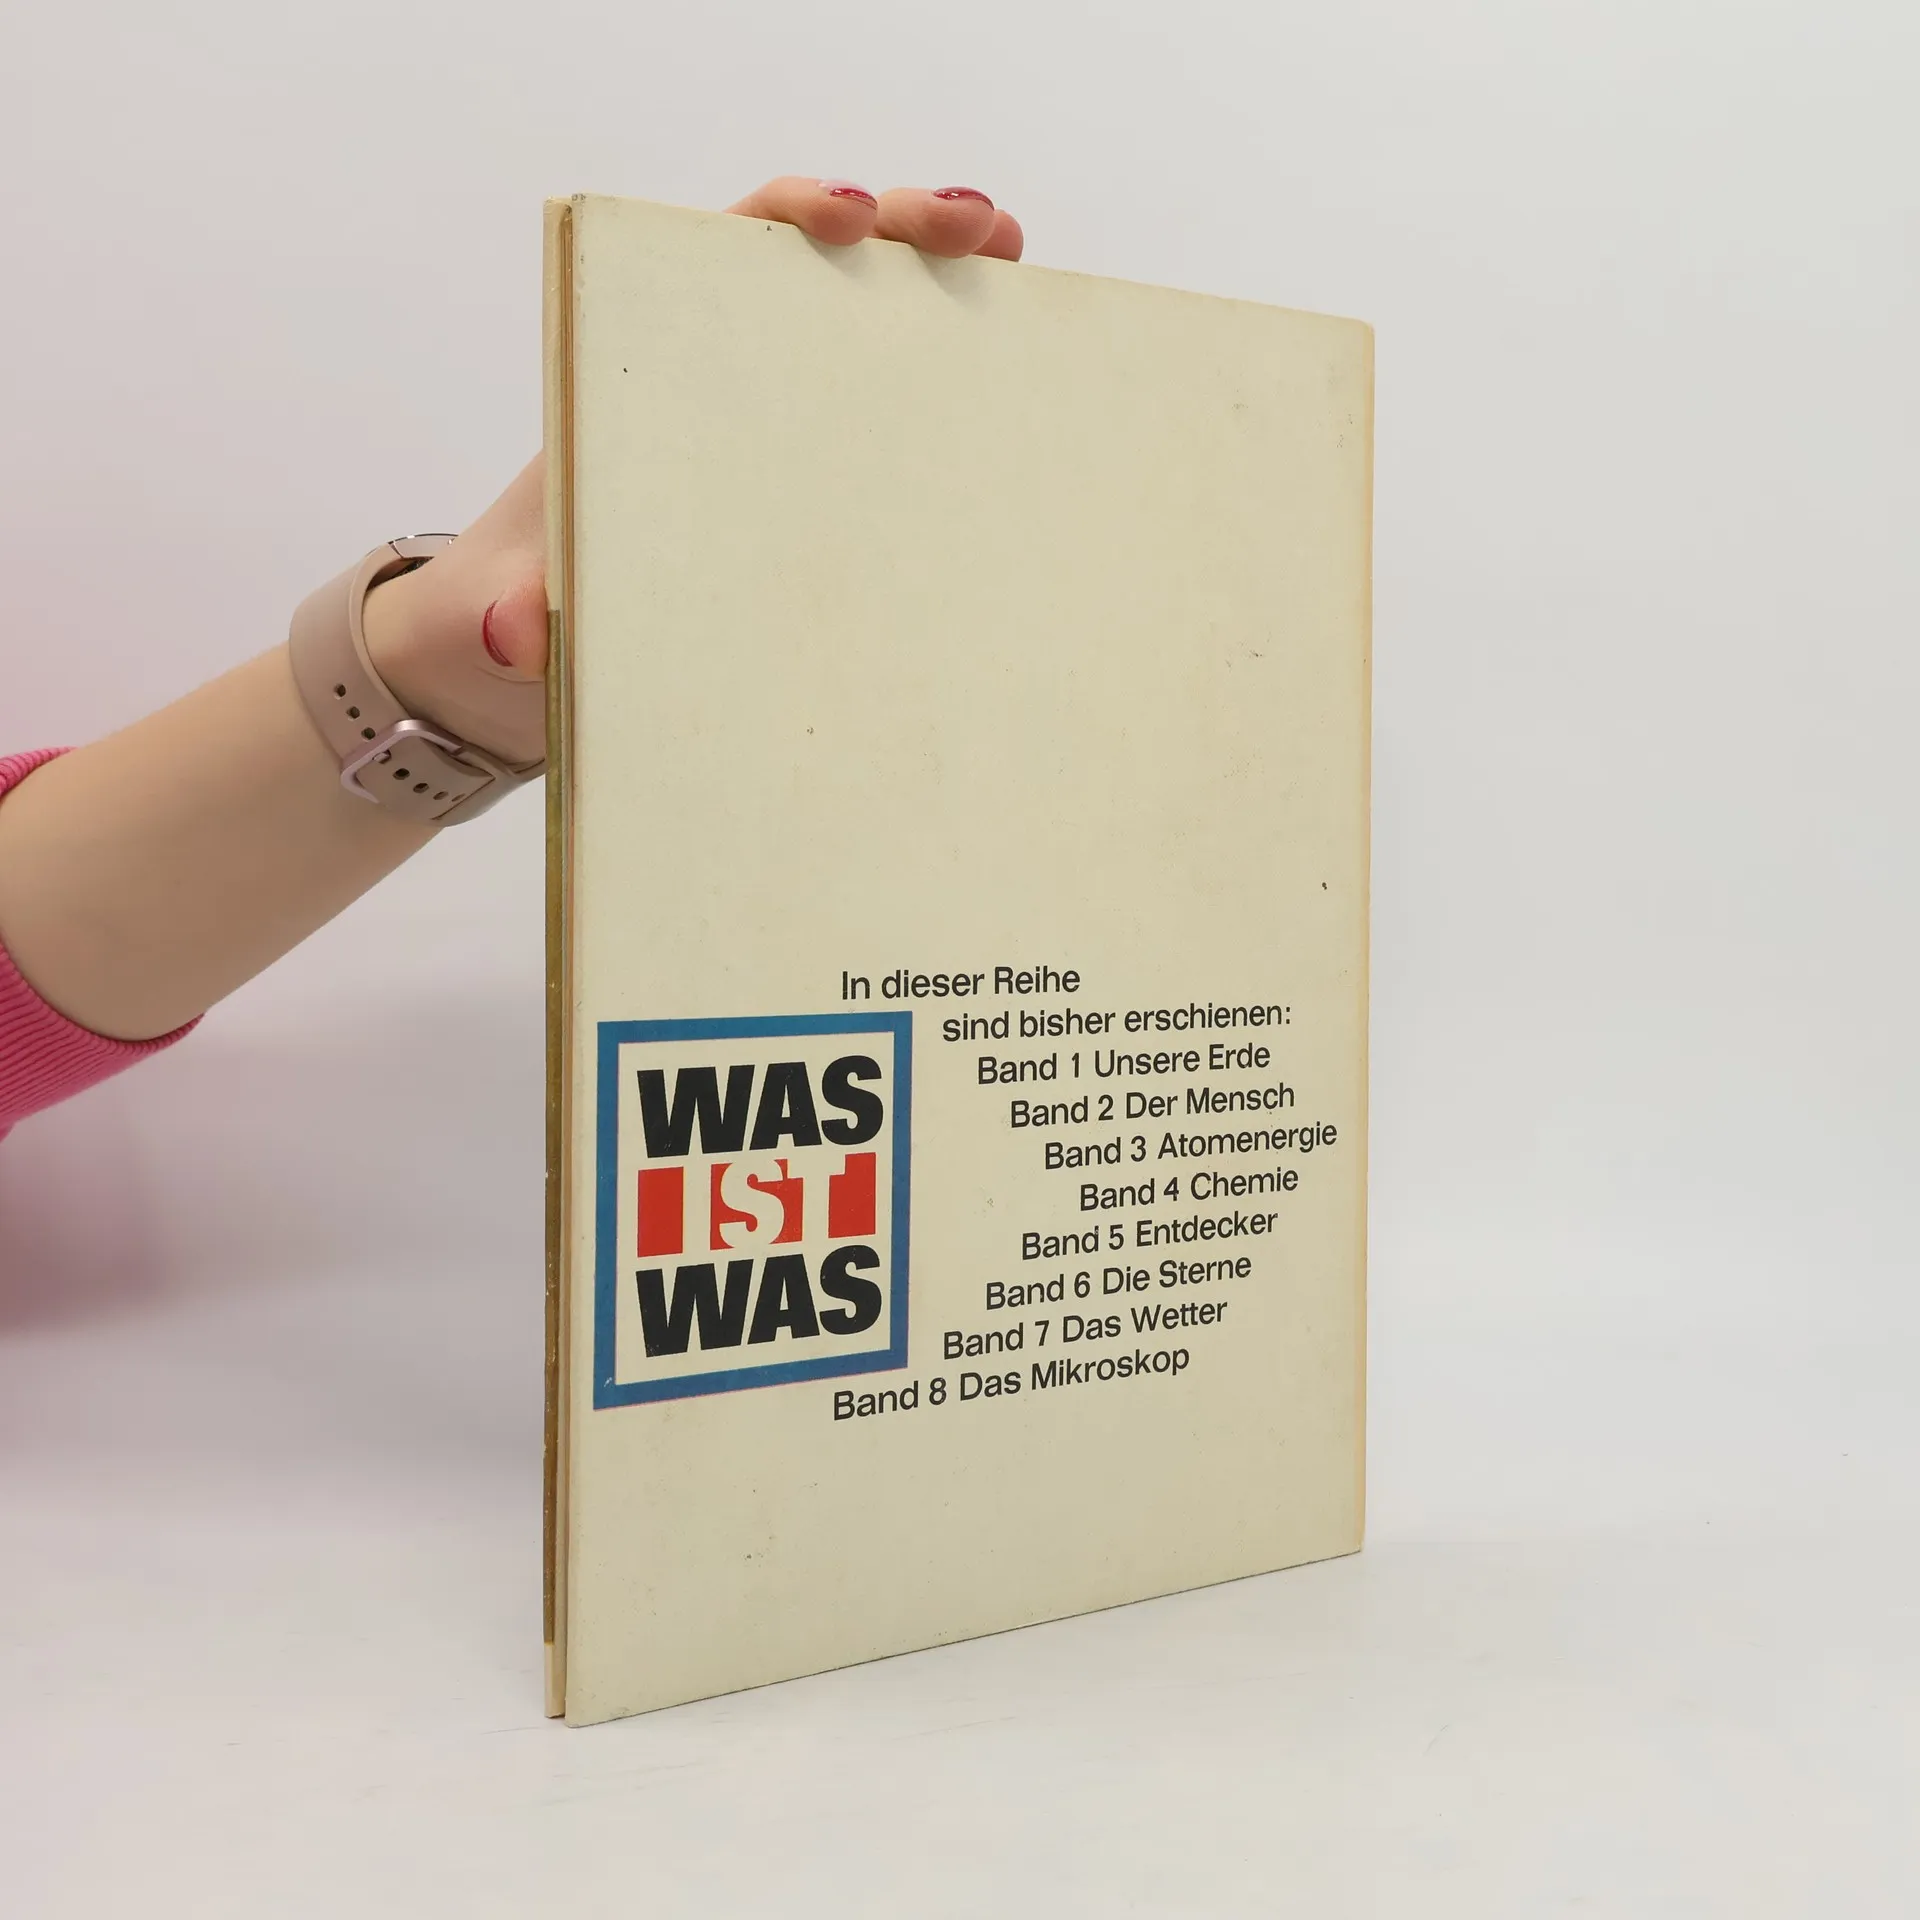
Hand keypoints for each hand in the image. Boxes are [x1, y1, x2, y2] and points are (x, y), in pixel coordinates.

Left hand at [363, 178, 1021, 769]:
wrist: (510, 685)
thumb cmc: (497, 629)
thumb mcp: (490, 626)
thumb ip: (503, 620)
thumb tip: (514, 628)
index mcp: (635, 380)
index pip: (715, 256)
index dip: (791, 217)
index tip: (848, 220)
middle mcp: (710, 392)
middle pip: (813, 274)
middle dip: (902, 231)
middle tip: (980, 231)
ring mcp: (763, 447)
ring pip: (865, 346)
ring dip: (943, 299)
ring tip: (1015, 273)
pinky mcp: (803, 514)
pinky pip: (884, 445)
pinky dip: (949, 411)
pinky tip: (1017, 410)